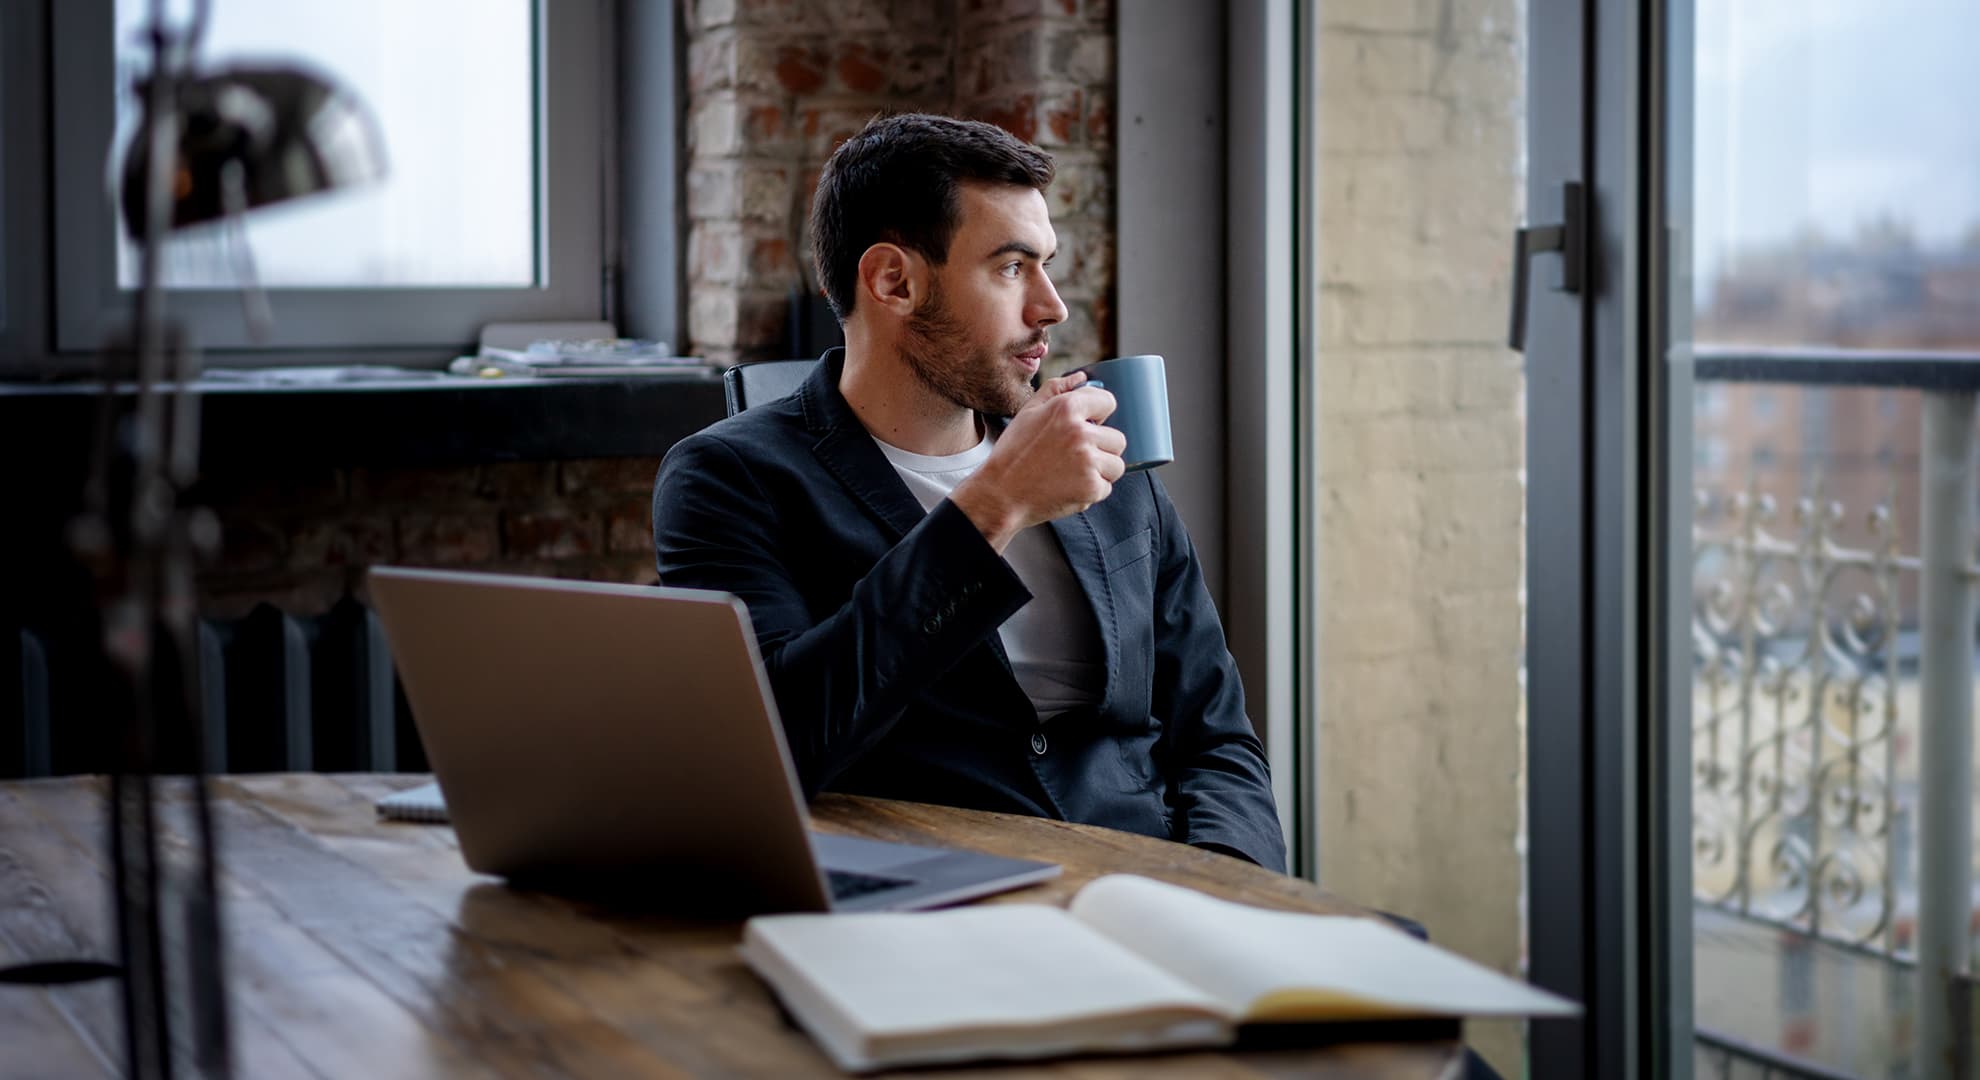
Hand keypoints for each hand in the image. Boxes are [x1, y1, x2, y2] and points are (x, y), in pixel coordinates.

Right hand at [950, 371, 1126, 552]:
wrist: (1000, 494)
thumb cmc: (1012, 453)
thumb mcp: (1028, 412)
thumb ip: (1056, 389)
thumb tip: (1082, 377)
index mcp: (1067, 408)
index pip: (1108, 402)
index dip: (1099, 415)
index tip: (1087, 426)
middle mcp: (1080, 432)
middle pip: (1117, 438)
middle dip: (1101, 448)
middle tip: (1074, 457)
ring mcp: (1088, 461)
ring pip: (1116, 464)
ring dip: (1100, 471)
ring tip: (1072, 473)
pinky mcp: (1091, 487)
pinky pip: (1106, 486)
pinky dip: (1091, 491)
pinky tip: (1069, 488)